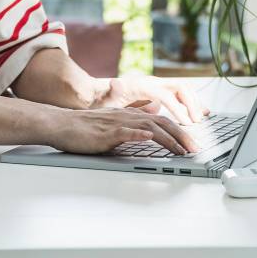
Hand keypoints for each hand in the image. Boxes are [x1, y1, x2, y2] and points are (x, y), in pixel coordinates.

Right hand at [46, 104, 199, 155]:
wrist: (60, 124)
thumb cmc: (83, 126)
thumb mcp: (112, 118)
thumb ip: (133, 114)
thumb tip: (152, 108)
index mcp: (129, 114)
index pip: (161, 120)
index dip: (179, 131)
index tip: (192, 144)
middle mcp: (126, 116)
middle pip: (161, 122)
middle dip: (182, 136)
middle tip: (195, 149)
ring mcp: (116, 124)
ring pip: (148, 127)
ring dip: (168, 138)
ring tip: (181, 149)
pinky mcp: (105, 133)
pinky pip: (124, 132)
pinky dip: (138, 134)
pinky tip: (149, 138)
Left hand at [93, 75, 208, 124]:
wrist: (103, 93)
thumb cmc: (105, 98)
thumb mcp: (106, 97)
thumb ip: (112, 92)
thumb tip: (116, 83)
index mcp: (143, 85)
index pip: (166, 95)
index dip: (178, 108)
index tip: (186, 122)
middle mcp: (154, 83)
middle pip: (180, 88)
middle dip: (191, 104)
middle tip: (197, 122)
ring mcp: (160, 86)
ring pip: (184, 90)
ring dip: (194, 103)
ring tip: (200, 119)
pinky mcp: (163, 92)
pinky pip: (182, 95)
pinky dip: (193, 103)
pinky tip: (202, 113)